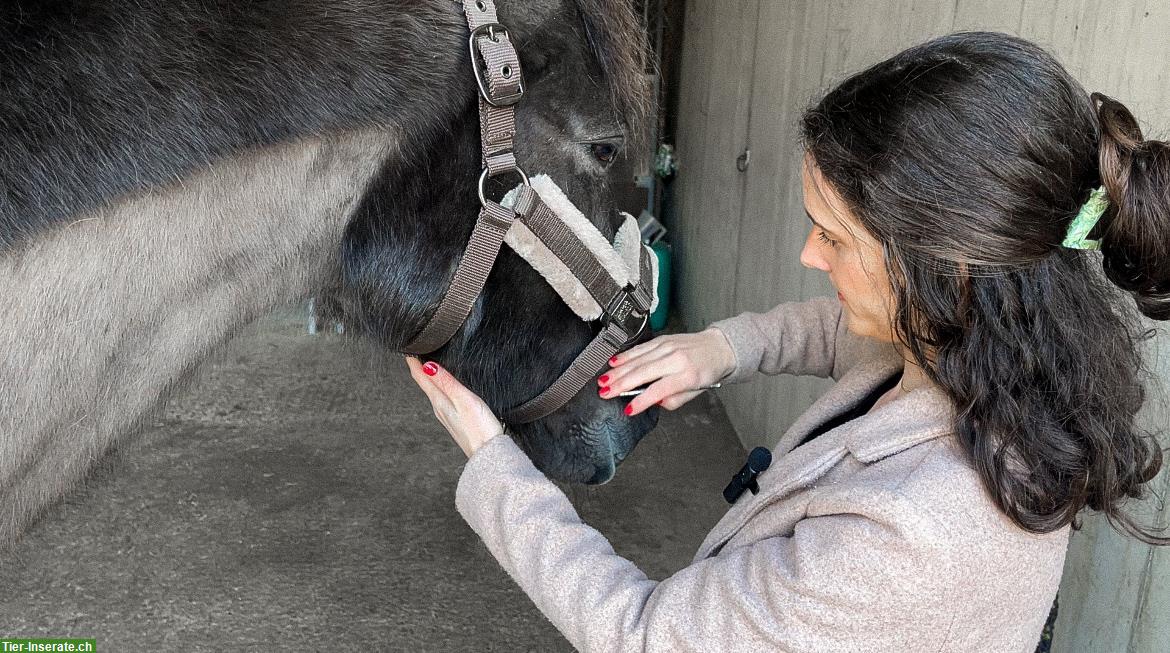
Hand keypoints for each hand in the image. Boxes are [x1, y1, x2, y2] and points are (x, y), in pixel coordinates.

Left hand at [405, 356, 504, 457]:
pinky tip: (446, 388)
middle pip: (425, 383)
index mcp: (439, 401)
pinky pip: (443, 400)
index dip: (413, 360)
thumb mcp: (463, 399)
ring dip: (429, 377)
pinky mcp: (456, 421)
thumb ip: (446, 382)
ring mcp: (447, 416)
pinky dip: (441, 389)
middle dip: (420, 367)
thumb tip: (427, 365)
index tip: (408, 347)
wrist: (489, 454)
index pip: (421, 376)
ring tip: (428, 366)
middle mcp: (439, 409)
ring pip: (434, 392)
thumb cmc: (479, 429)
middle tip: (415, 353)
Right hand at [599, 328, 735, 416]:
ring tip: (604, 381)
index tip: (629, 410)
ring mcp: (668, 347)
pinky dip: (625, 356)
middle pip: (643, 373)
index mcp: (687, 375)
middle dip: (621, 384)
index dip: (642, 401)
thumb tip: (653, 402)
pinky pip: (640, 348)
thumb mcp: (696, 392)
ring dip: (618, 371)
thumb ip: (674, 400)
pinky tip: (613, 363)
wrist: (717, 347)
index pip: (659, 389)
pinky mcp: (662, 339)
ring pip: (638, 360)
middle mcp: (676, 358)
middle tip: (605, 393)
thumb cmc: (707, 371)